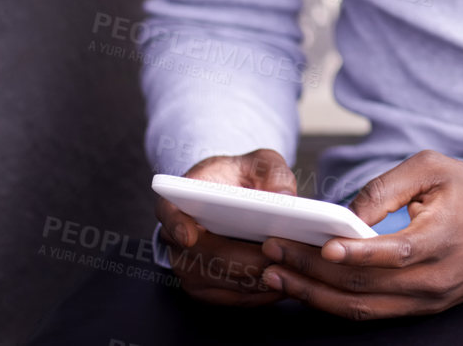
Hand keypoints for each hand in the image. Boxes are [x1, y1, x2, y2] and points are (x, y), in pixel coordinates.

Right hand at [155, 148, 297, 306]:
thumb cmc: (241, 177)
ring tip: (294, 268)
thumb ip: (274, 172)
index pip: (169, 214)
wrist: (231, 198)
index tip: (190, 235)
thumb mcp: (259, 162)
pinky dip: (261, 294)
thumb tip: (285, 196)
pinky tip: (287, 282)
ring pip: (224, 281)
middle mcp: (176, 240)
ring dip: (258, 279)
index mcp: (179, 202)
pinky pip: (234, 299)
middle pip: (207, 256)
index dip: (177, 226)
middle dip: (245, 259)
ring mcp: (188, 268)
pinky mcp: (206, 289)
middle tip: (281, 254)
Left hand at [257, 148, 462, 319]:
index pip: (390, 254)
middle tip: (274, 252)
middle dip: (312, 271)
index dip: (353, 253)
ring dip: (314, 295)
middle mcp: (433, 279)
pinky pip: (373, 313)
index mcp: (441, 239)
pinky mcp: (422, 309)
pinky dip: (336, 303)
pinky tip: (308, 289)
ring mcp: (428, 300)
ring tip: (276, 276)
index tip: (319, 245)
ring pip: (362, 308)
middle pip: (364, 286)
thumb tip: (346, 213)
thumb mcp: (434, 167)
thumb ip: (387, 187)